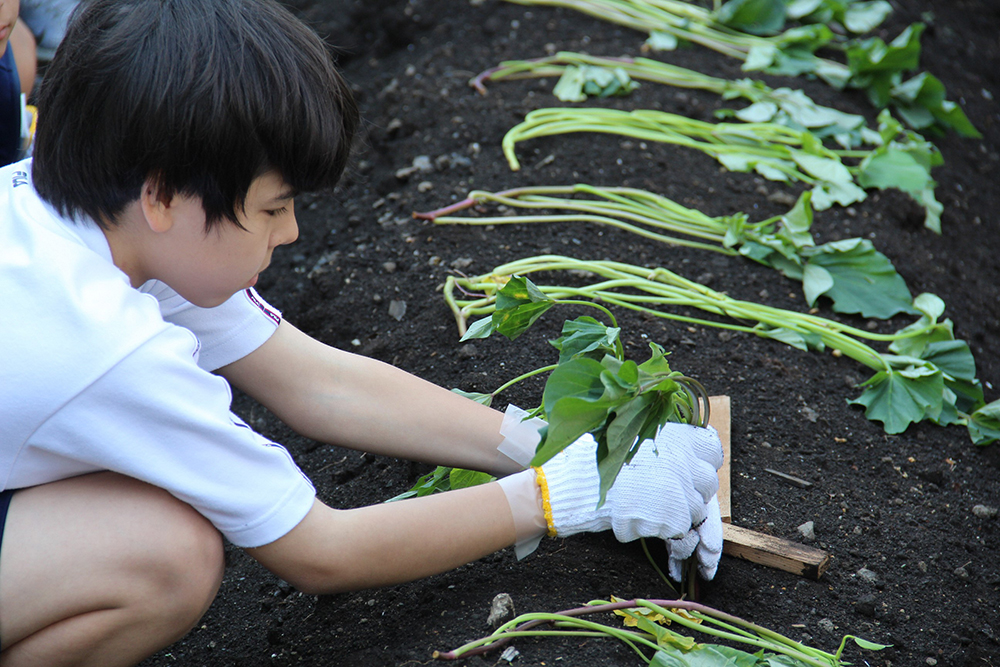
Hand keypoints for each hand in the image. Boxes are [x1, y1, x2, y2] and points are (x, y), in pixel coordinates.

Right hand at [536, 422, 723, 578]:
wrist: (585, 481)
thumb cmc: (605, 459)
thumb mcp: (639, 440)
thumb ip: (669, 447)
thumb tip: (692, 460)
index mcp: (680, 438)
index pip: (712, 450)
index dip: (701, 461)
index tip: (691, 468)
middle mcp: (688, 462)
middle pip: (708, 481)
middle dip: (694, 490)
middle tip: (668, 491)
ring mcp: (685, 490)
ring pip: (698, 509)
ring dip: (682, 514)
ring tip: (654, 509)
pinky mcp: (676, 518)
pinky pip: (683, 530)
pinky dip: (671, 534)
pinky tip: (651, 525)